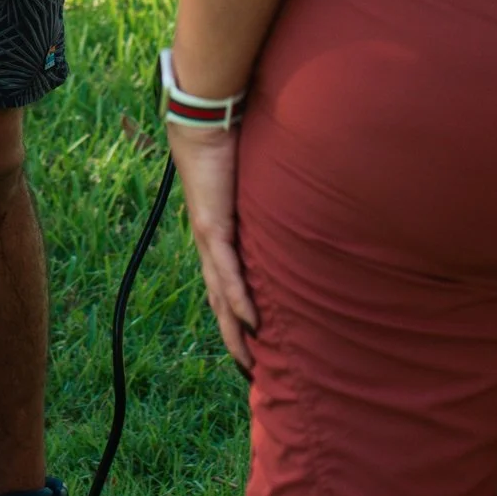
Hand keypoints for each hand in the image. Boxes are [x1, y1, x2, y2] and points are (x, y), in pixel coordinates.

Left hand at [165, 124, 257, 376]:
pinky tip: (250, 322)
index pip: (222, 284)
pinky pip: (226, 271)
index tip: (250, 341)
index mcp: (215, 235)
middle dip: (233, 337)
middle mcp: (209, 243)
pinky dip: (236, 298)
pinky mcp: (213, 226)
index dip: (232, 315)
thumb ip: (265, 205)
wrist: (202, 124)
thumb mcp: (251, 186)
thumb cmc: (227, 148)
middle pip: (218, 302)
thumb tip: (295, 209)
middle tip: (250, 370)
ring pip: (219, 295)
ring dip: (233, 330)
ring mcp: (208, 237)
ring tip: (249, 360)